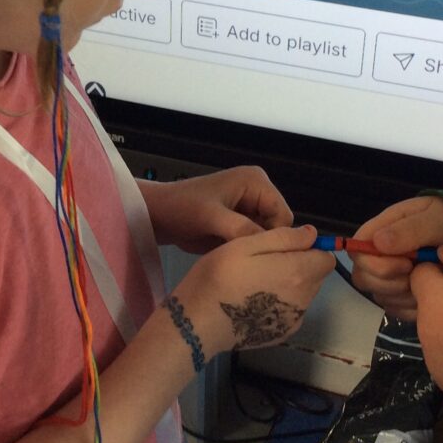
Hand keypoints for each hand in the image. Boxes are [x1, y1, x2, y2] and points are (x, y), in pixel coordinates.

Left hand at [141, 166, 293, 253]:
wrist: (159, 216)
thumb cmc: (182, 208)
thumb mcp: (212, 217)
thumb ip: (241, 228)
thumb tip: (268, 245)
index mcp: (256, 182)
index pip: (283, 215)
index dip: (274, 236)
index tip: (257, 256)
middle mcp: (258, 193)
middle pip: (278, 227)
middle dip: (263, 243)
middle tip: (245, 260)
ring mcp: (250, 209)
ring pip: (267, 237)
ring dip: (254, 249)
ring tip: (236, 259)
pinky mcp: (241, 224)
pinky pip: (254, 242)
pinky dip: (245, 252)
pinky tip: (232, 258)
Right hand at [173, 224, 331, 356]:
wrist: (197, 323)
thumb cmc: (218, 276)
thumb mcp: (246, 244)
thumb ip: (284, 238)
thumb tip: (312, 234)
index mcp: (298, 273)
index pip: (327, 258)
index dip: (310, 248)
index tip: (284, 247)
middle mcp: (304, 299)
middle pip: (317, 276)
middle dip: (300, 265)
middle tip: (264, 262)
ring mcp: (293, 320)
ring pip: (305, 293)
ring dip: (291, 284)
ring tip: (257, 282)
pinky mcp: (282, 334)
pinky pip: (292, 311)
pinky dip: (281, 303)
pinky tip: (255, 302)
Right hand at [350, 196, 442, 319]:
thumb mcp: (434, 219)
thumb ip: (409, 230)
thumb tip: (378, 243)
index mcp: (380, 231)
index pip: (357, 251)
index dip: (374, 264)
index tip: (406, 264)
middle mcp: (378, 255)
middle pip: (362, 277)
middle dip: (389, 283)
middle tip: (417, 276)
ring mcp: (387, 277)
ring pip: (378, 296)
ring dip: (402, 296)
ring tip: (428, 284)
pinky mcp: (399, 294)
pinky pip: (395, 309)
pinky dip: (412, 307)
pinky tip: (429, 296)